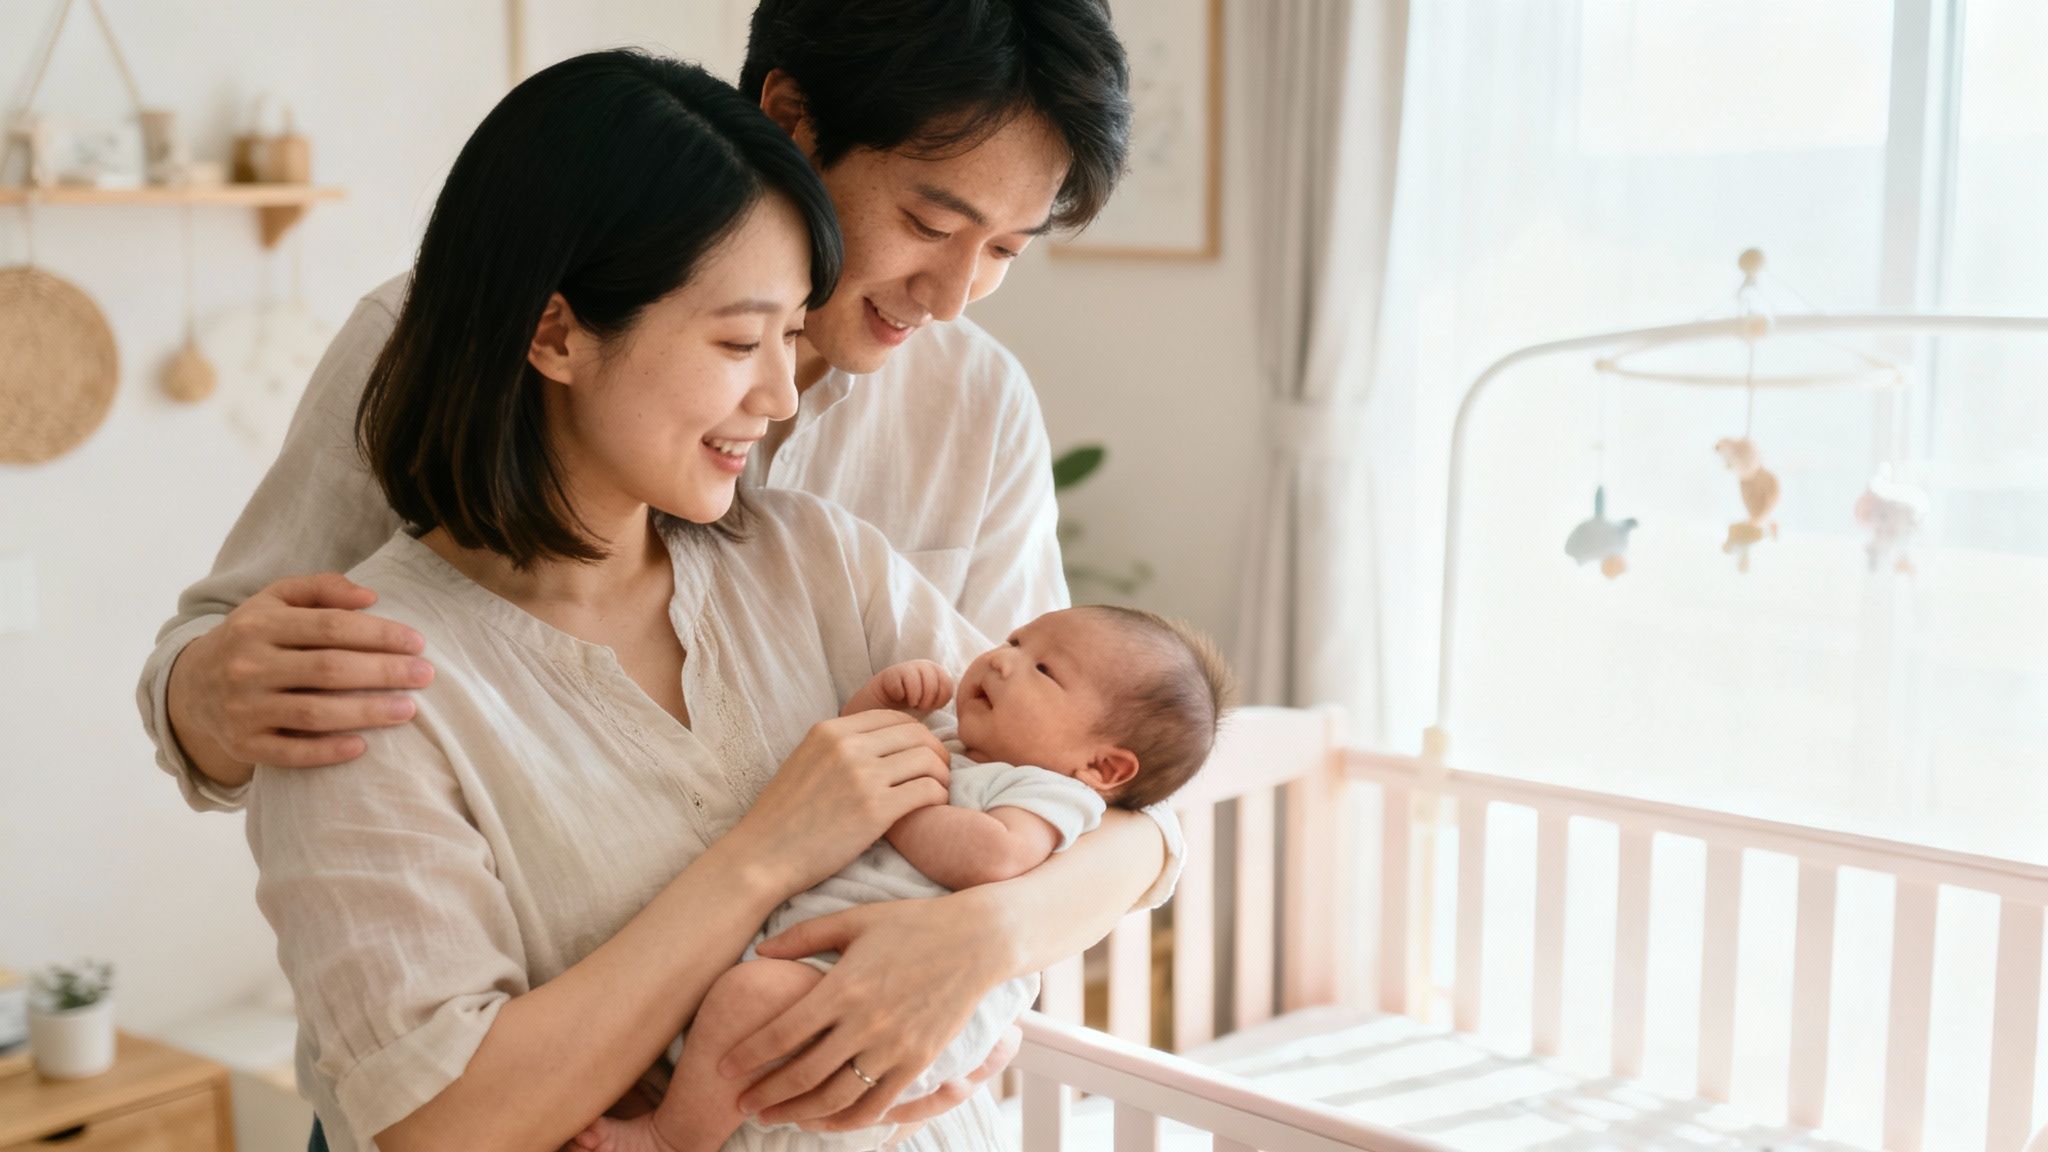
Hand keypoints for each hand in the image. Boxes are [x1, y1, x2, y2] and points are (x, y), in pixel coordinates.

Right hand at [167, 573, 431, 777]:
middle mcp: (247, 665)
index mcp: (258, 624)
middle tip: (425, 676)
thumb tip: (370, 597)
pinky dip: (326, 752)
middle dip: (384, 672)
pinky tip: (362, 747)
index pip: (330, 627)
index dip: (379, 634)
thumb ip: (321, 589)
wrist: (191, 685)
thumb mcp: (275, 600)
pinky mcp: (243, 744)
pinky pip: (290, 753)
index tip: (417, 643)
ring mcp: (243, 708)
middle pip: (328, 670)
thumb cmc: (252, 637)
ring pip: (314, 714)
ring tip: (408, 710)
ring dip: (366, 713)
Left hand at [720, 893, 1016, 1130]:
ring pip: (836, 1097)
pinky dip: (846, 1122)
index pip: (782, 1032)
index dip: (747, 1054)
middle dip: (765, 1094)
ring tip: (773, 1118)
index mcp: (844, 986)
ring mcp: (895, 1046)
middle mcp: (867, 1022)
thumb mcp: (855, 919)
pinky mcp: (919, 1061)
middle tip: (740, 1103)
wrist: (978, 939)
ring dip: (798, 1114)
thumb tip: (759, 954)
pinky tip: (824, 1123)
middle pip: (803, 1074)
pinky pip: (877, 1105)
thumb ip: (804, 936)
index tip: (723, 1066)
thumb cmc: (913, 922)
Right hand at [728, 711, 951, 894]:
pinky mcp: (876, 810)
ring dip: (941, 776)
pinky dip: (938, 797)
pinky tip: (932, 809)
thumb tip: (884, 744)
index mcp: (830, 730)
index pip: (894, 717)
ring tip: (938, 793)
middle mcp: (847, 747)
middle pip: (917, 735)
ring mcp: (862, 777)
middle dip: (936, 753)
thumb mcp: (806, 761)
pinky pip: (928, 791)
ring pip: (928, 760)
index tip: (922, 754)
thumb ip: (841, 747)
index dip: (917, 734)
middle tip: (939, 774)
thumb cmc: (784, 818)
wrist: (762, 856)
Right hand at [873, 660, 954, 714]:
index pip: (948, 687)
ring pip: (919, 686)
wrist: (887, 698)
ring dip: (915, 700)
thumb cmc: (914, 700)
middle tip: (920, 706)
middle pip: (933, 686)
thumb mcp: (933, 698)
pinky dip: (900, 696)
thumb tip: (956, 699)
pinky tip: (898, 696)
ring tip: (911, 702)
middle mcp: (925, 665)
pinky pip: (901, 688)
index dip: (940, 701)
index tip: (932, 706)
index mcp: (939, 671)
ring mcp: (909, 666)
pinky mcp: (892, 673)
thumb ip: (945, 695)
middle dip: (927, 702)